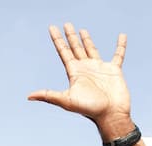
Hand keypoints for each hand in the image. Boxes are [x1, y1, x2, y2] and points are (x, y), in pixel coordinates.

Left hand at [27, 23, 138, 144]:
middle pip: (76, 48)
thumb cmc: (89, 109)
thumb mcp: (67, 101)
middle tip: (66, 24)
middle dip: (70, 37)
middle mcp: (86, 69)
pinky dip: (121, 45)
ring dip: (87, 40)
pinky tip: (122, 36)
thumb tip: (28, 96)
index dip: (58, 40)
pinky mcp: (114, 70)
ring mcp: (99, 69)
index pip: (64, 52)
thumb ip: (49, 95)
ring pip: (91, 49)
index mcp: (75, 73)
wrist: (110, 115)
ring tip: (82, 30)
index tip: (52, 28)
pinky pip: (118, 54)